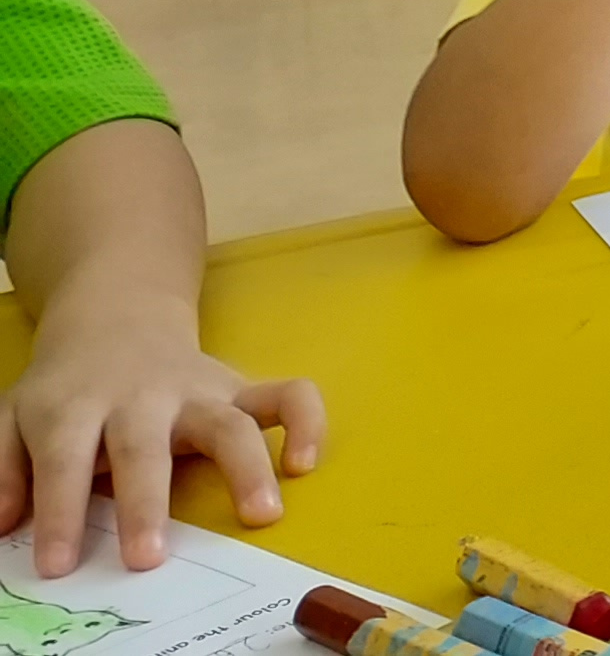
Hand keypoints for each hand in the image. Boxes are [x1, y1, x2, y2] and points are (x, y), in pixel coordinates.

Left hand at [0, 300, 321, 572]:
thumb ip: (5, 470)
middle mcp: (141, 396)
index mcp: (77, 406)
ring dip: (248, 467)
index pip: (64, 460)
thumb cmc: (66, 388)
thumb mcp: (14, 418)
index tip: (59, 564)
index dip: (59, 512)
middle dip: (147, 503)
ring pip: (229, 422)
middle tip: (147, 558)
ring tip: (262, 514)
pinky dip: (308, 423)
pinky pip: (288, 394)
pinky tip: (305, 463)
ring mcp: (198, 390)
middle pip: (145, 446)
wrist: (116, 316)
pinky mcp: (240, 387)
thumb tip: (4, 524)